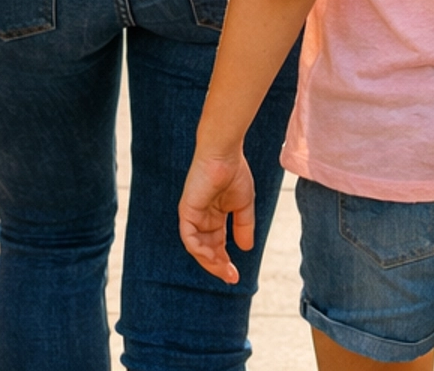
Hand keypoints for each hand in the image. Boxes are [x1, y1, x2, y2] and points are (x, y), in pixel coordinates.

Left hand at [179, 146, 254, 282]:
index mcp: (214, 216)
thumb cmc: (234, 173)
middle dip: (219, 266)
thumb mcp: (243, 205)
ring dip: (210, 262)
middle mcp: (202, 218)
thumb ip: (244, 226)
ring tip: (225, 269)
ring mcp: (193, 215)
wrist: (224, 154)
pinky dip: (200, 250)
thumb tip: (246, 249)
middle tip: (231, 277)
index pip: (217, 245)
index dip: (225, 262)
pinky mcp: (187, 211)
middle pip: (207, 250)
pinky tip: (213, 257)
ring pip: (197, 248)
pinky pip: (189, 238)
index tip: (236, 275)